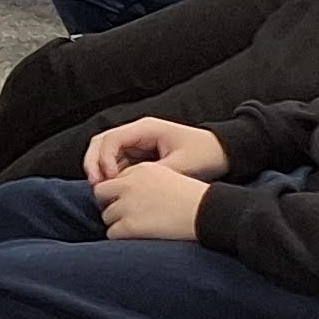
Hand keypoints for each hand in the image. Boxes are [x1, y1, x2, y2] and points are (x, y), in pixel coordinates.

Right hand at [84, 117, 230, 185]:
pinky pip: (117, 161)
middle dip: (94, 162)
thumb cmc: (206, 154)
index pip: (112, 138)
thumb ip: (154, 173)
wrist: (224, 152)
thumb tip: (130, 186)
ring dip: (100, 169)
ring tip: (100, 189)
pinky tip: (114, 189)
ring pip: (105, 152)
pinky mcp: (140, 154)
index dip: (105, 158)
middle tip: (95, 184)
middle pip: (101, 142)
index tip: (110, 179)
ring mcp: (137, 143)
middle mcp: (137, 133)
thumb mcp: (182, 165)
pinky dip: (111, 174)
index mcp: (146, 129)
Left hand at [94, 162, 213, 240]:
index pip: (115, 180)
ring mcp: (128, 205)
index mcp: (141, 170)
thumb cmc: (196, 200)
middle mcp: (130, 184)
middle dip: (110, 204)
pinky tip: (136, 238)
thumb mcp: (170, 177)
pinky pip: (112, 233)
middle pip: (102, 193)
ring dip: (117, 223)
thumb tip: (129, 195)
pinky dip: (121, 237)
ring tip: (137, 229)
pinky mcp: (130, 225)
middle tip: (125, 216)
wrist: (209, 214)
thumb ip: (146, 182)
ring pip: (106, 215)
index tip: (131, 203)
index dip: (120, 193)